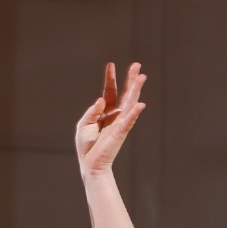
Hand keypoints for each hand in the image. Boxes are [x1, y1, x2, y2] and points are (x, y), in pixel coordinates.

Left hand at [74, 61, 146, 178]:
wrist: (90, 162)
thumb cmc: (86, 144)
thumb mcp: (84, 124)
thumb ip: (92, 111)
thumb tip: (101, 100)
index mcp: (104, 111)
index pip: (109, 91)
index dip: (110, 78)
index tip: (111, 64)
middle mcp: (114, 114)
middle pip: (125, 93)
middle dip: (130, 79)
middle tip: (137, 65)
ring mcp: (119, 121)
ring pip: (130, 102)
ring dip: (136, 89)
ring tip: (142, 76)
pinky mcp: (121, 131)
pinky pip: (129, 119)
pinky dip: (135, 112)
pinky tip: (140, 103)